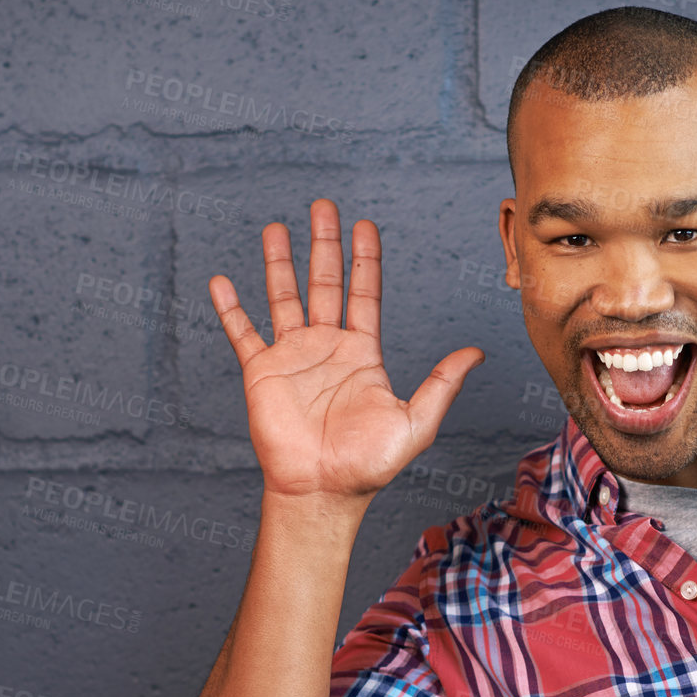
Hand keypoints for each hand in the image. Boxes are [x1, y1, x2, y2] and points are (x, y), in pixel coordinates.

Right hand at [209, 198, 484, 504]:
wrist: (323, 491)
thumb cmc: (369, 465)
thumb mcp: (416, 421)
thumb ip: (442, 384)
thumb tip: (476, 353)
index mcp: (362, 353)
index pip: (364, 294)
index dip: (365, 259)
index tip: (364, 225)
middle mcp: (327, 347)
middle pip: (326, 283)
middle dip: (325, 245)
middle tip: (323, 206)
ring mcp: (293, 357)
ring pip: (284, 297)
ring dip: (280, 263)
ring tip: (276, 227)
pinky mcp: (262, 372)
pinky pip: (242, 333)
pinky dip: (230, 308)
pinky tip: (221, 281)